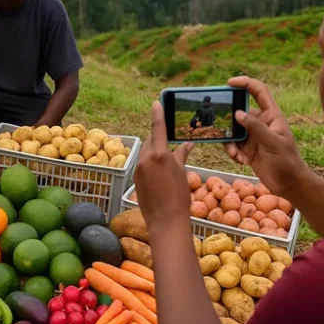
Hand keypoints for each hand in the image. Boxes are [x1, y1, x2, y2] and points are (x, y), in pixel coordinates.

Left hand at [134, 101, 194, 235]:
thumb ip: (181, 155)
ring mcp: (138, 169)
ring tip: (166, 164)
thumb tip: (188, 144)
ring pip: (146, 153)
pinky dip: (150, 165)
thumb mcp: (182, 173)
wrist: (165, 220)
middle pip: (150, 141)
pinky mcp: (135, 179)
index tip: (155, 103)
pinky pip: (143, 165)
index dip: (158, 115)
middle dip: (158, 140)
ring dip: (154, 154)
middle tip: (169, 144)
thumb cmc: (179, 196)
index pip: (158, 129)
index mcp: (159, 154)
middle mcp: (146, 159)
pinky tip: (159, 175)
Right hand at [224, 76, 306, 196]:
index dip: (245, 83)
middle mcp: (261, 123)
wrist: (288, 183)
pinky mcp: (247, 149)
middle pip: (239, 111)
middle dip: (228, 119)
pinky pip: (233, 144)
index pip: (259, 92)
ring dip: (230, 141)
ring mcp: (253, 136)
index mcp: (271, 115)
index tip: (229, 83)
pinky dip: (232, 151)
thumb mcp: (273, 142)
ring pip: (233, 130)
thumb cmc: (287, 161)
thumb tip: (238, 113)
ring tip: (235, 153)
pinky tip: (240, 161)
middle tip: (218, 124)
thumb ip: (255, 127)